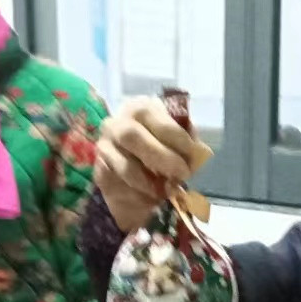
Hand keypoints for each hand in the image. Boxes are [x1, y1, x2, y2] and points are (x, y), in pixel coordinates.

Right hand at [94, 97, 201, 234]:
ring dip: (150, 178)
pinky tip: (154, 193)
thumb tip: (199, 151)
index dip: (174, 134)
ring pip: (125, 162)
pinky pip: (120, 182)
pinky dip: (141, 188)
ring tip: (169, 187)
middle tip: (183, 173)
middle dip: (161, 156)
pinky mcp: (101, 168)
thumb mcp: (178, 144)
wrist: (136, 183)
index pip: (153, 114)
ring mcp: (106, 145)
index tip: (191, 152)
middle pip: (132, 135)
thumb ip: (187, 143)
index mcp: (141, 109)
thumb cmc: (161, 155)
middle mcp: (118, 122)